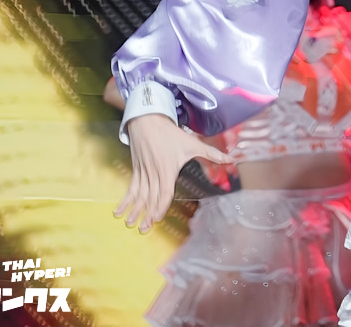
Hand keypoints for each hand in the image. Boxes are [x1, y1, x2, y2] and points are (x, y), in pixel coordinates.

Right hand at [114, 114, 231, 232]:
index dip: (160, 206)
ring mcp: (143, 171)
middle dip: (146, 214)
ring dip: (135, 209)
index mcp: (168, 169)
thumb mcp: (192, 143)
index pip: (164, 192)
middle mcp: (154, 173)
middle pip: (150, 196)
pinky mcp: (136, 169)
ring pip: (139, 194)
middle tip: (143, 229)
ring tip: (129, 223)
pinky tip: (119, 210)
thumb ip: (212, 153)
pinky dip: (126, 200)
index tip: (157, 218)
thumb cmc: (171, 133)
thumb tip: (231, 159)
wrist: (148, 120)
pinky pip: (131, 187)